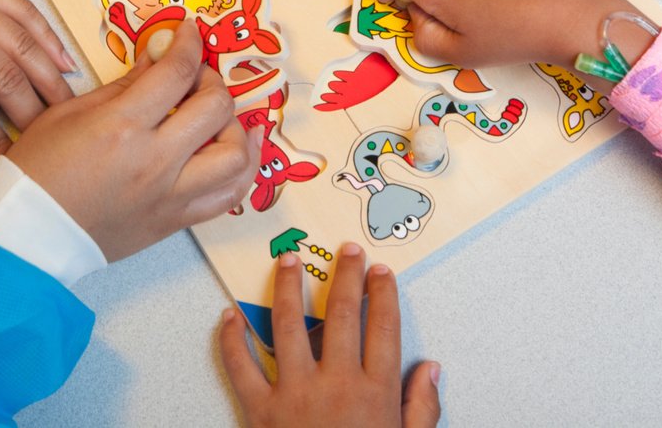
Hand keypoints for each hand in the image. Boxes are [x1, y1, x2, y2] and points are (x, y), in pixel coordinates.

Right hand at [7, 24, 259, 260]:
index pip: (177, 72)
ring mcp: (169, 195)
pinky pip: (228, 196)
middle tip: (196, 75)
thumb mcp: (70, 112)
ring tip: (220, 115)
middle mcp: (154, 161)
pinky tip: (243, 148)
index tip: (188, 31)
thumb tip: (159, 58)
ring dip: (236, 126)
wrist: (29, 234)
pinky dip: (244, 169)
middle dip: (212, 79)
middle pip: (215, 107)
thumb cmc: (39, 170)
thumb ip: (124, 84)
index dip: (188, 43)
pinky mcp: (174, 220)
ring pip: (235, 156)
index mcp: (122, 126)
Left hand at [219, 243, 440, 427]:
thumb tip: (431, 368)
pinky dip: (231, 339)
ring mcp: (295, 396)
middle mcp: (337, 385)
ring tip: (290, 260)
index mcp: (375, 393)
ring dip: (290, 287)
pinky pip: (241, 367)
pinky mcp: (260, 413)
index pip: (383, 328)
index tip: (381, 271)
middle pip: (343, 315)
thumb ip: (421, 409)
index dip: (383, 294)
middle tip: (347, 250)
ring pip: (290, 325)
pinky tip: (230, 315)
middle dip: (347, 276)